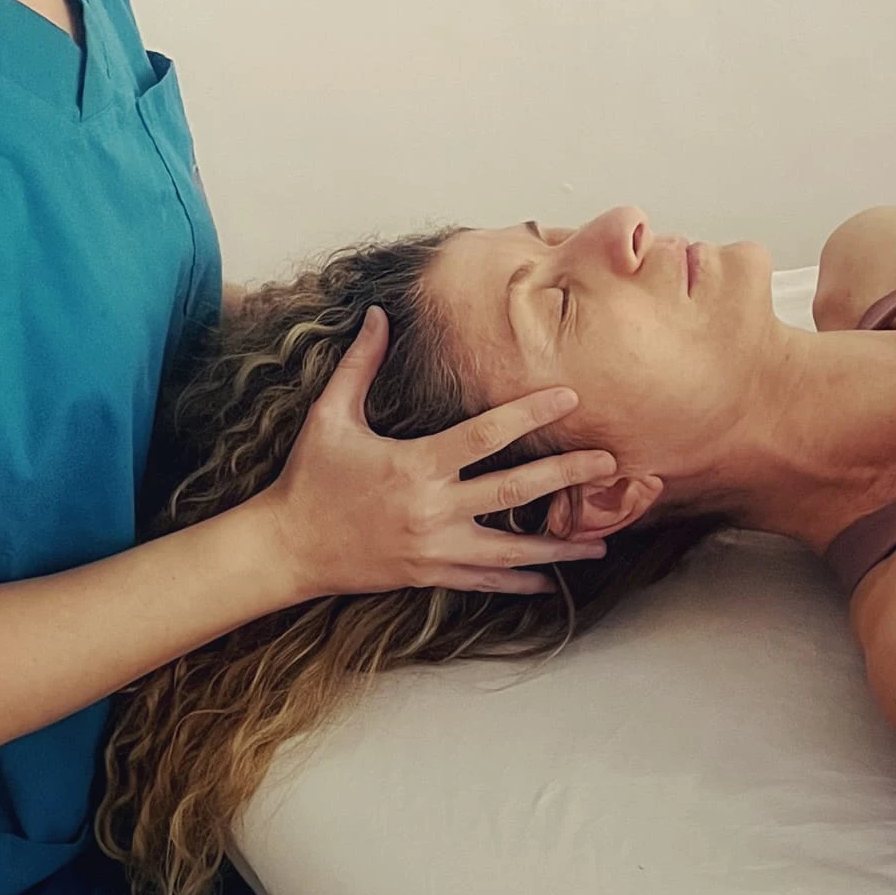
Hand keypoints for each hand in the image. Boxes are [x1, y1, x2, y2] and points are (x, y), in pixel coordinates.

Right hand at [256, 306, 615, 600]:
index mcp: (415, 465)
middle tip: (609, 464)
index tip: (569, 396)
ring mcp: (434, 547)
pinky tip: (550, 579)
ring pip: (511, 550)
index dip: (529, 413)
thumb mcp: (330, 415)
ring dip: (558, 545)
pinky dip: (520, 580)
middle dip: (565, 476)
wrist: (286, 547)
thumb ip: (359, 364)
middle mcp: (433, 509)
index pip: (486, 435)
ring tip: (601, 543)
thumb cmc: (309, 477)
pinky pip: (484, 580)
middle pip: (514, 492)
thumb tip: (378, 314)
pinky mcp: (428, 574)